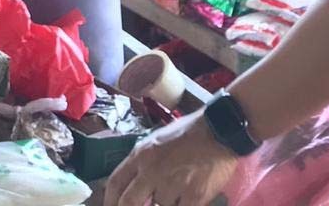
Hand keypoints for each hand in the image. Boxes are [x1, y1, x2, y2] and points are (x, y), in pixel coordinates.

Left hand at [104, 112, 239, 205]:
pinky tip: (186, 196)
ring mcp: (173, 185)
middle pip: (129, 203)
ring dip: (165, 202)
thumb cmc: (187, 133)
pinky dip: (180, 204)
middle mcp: (152, 170)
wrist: (219, 130)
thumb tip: (132, 184)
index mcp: (141, 154)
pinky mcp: (194, 196)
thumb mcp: (156, 140)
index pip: (115, 183)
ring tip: (176, 189)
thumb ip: (142, 162)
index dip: (109, 200)